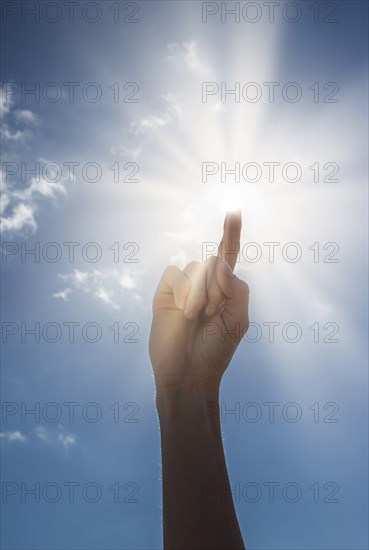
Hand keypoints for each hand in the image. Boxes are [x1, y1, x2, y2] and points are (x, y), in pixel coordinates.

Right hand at [149, 211, 249, 392]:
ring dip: (201, 295)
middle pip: (215, 262)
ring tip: (195, 318)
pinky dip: (183, 292)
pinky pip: (176, 274)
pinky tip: (181, 312)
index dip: (230, 232)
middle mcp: (204, 283)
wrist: (188, 372)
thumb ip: (237, 287)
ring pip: (197, 267)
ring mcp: (183, 287)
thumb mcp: (239, 319)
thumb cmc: (216, 348)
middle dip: (218, 290)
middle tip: (211, 316)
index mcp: (224, 288)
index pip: (228, 254)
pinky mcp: (165, 292)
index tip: (233, 209)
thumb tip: (218, 261)